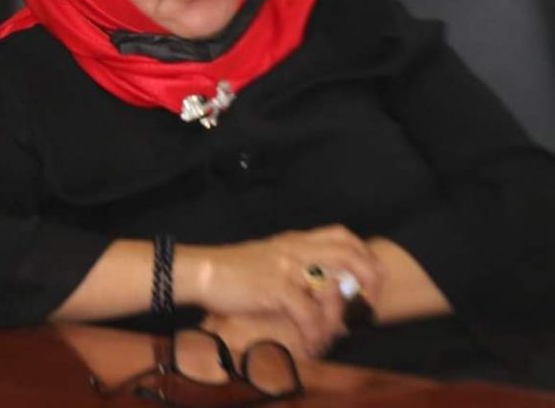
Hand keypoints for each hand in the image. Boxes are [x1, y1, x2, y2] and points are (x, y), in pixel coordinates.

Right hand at [176, 225, 382, 353]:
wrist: (205, 270)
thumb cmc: (234, 268)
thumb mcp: (270, 256)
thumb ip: (294, 261)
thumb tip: (318, 280)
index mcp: (295, 239)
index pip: (341, 234)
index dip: (364, 253)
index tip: (373, 275)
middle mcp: (295, 247)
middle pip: (347, 252)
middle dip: (368, 276)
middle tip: (371, 301)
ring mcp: (287, 265)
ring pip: (333, 282)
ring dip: (344, 310)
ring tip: (345, 329)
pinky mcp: (276, 287)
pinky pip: (308, 312)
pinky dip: (316, 331)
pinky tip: (314, 343)